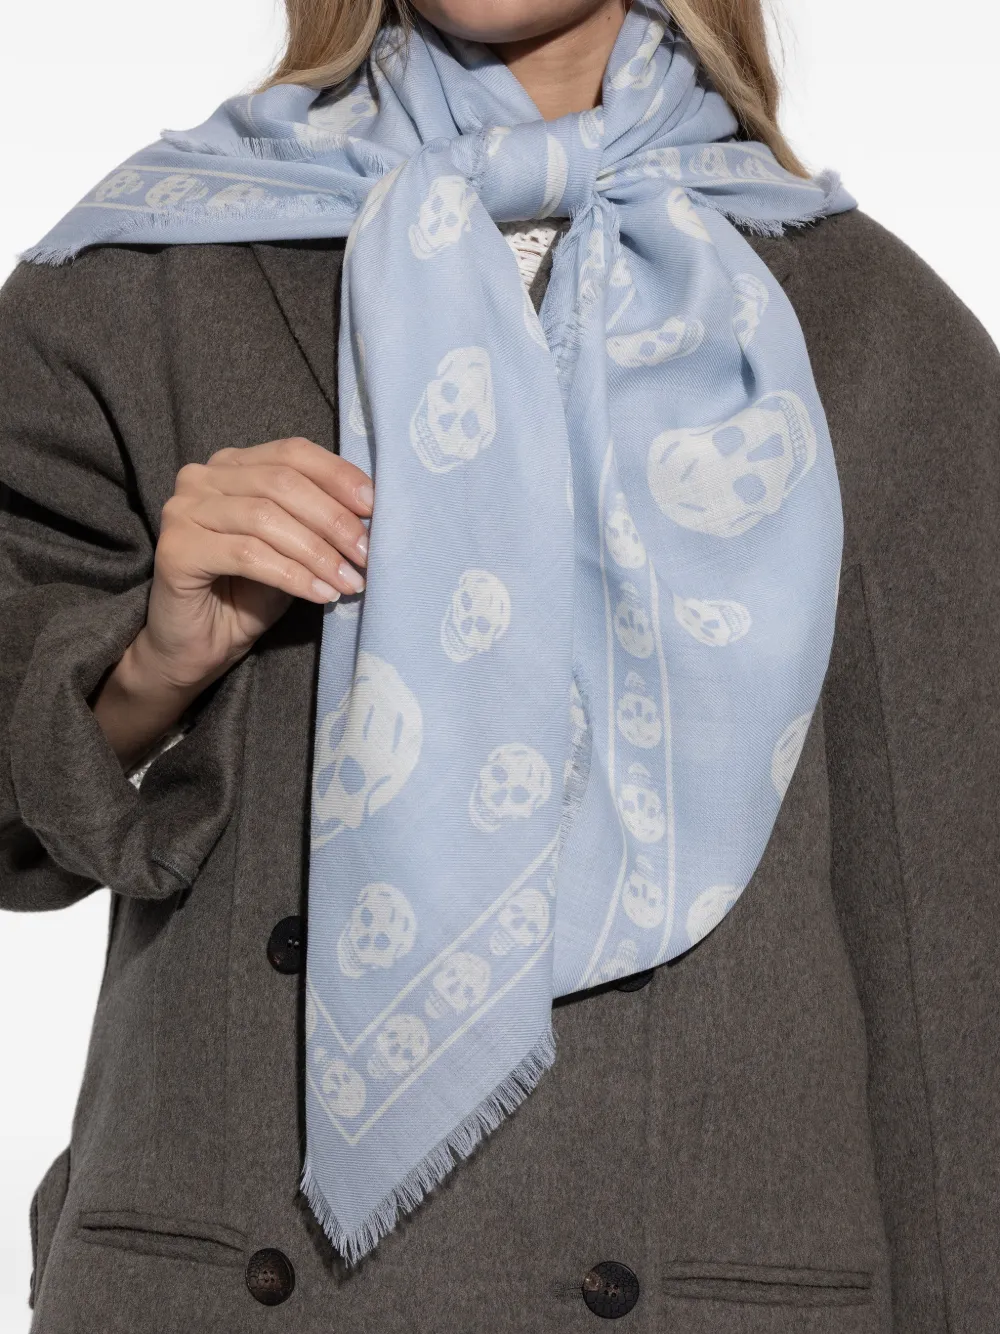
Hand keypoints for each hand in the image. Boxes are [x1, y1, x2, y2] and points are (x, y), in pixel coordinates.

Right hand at [140, 436, 372, 690]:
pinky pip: (247, 554)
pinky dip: (292, 575)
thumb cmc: (247, 597)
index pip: (293, 453)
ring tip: (348, 582)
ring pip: (265, 517)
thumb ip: (318, 523)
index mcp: (232, 466)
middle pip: (282, 482)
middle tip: (366, 555)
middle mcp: (201, 478)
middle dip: (333, 520)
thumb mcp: (294, 551)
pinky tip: (320, 594)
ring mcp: (183, 510)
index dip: (338, 476)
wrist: (198, 648)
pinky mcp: (177, 548)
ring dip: (317, 552)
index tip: (375, 508)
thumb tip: (370, 513)